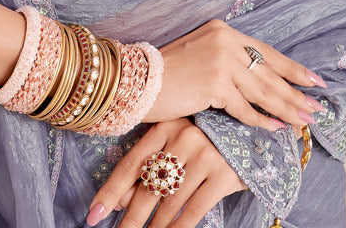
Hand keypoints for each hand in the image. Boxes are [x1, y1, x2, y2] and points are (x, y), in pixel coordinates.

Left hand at [85, 117, 246, 227]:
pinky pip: (193, 210)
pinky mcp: (223, 173)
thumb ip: (148, 168)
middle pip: (148, 187)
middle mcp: (183, 137)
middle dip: (131, 218)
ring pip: (169, 202)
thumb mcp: (175, 145)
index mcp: (165, 126)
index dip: (110, 192)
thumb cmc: (206, 140)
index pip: (131, 164)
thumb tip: (118, 201)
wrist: (251, 133)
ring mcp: (204, 154)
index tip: (94, 215)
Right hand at [143, 19, 326, 132]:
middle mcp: (225, 40)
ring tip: (305, 120)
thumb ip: (228, 62)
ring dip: (286, 108)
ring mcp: (220, 61)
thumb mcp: (202, 55)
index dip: (292, 68)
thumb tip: (261, 83)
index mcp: (224, 30)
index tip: (314, 80)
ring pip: (262, 91)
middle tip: (317, 107)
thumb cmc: (167, 73)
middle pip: (268, 72)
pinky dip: (262, 121)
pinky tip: (276, 128)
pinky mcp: (215, 83)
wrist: (137, 81)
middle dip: (295, 92)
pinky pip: (245, 108)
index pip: (266, 51)